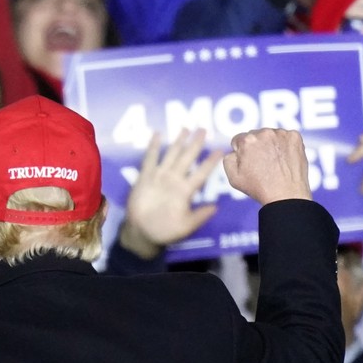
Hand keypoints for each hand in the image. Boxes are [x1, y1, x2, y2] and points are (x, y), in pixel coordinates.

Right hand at [119, 129, 220, 258]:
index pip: (201, 173)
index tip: (220, 150)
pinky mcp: (146, 178)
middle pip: (187, 159)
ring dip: (178, 142)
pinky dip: (154, 147)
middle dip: (195, 144)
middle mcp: (175, 181)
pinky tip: (158, 135)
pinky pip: (150, 160)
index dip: (209, 162)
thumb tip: (216, 208)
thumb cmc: (166, 231)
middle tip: (203, 129)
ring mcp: (160, 178)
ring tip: (185, 128)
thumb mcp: (185, 226)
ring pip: (172, 156)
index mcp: (185, 192)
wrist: (143, 233)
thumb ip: (199, 216)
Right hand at [223, 128, 310, 204]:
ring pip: (271, 135)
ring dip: (271, 145)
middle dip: (257, 147)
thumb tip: (235, 149)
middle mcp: (264, 133)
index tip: (250, 164)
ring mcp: (281, 134)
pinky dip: (285, 146)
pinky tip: (284, 160)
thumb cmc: (259, 188)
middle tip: (263, 165)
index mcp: (247, 140)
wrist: (286, 196)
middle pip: (255, 135)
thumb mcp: (233, 177)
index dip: (242, 153)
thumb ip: (229, 157)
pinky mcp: (295, 137)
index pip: (239, 140)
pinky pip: (286, 137)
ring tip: (275, 164)